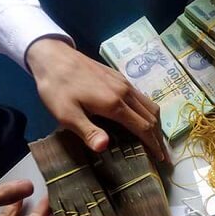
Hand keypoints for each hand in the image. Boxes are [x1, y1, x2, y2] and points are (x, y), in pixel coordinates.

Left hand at [27, 37, 168, 160]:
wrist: (52, 56)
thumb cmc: (57, 88)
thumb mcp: (66, 114)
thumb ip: (87, 131)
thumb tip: (105, 148)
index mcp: (114, 104)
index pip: (143, 128)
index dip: (153, 145)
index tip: (160, 159)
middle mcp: (125, 93)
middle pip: (151, 117)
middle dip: (158, 138)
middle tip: (162, 154)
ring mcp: (124, 83)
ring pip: (149, 106)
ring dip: (156, 124)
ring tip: (156, 139)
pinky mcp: (120, 77)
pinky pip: (142, 97)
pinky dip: (148, 112)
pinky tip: (141, 118)